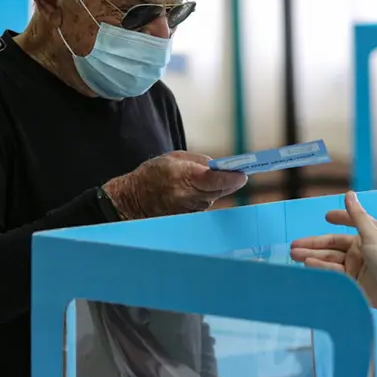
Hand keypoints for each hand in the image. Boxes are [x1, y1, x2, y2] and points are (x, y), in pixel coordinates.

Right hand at [104, 151, 247, 219]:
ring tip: (208, 181)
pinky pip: (205, 205)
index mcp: (183, 177)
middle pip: (219, 190)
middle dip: (229, 181)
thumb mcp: (175, 157)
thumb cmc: (153, 174)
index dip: (231, 177)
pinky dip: (206, 198)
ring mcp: (188, 210)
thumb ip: (201, 162)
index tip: (243, 174)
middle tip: (238, 173)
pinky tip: (197, 192)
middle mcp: (187, 196)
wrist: (133, 200)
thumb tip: (221, 169)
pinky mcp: (188, 219)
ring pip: (213, 198)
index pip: (215, 179)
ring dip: (217, 190)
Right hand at [289, 191, 376, 315]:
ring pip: (330, 258)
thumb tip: (349, 193)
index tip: (326, 217)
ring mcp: (356, 266)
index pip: (350, 223)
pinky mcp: (353, 282)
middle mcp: (361, 249)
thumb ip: (357, 216)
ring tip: (295, 255)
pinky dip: (321, 268)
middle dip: (313, 244)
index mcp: (369, 235)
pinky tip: (309, 265)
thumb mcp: (372, 236)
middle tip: (294, 245)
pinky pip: (334, 272)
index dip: (339, 219)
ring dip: (313, 256)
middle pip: (333, 244)